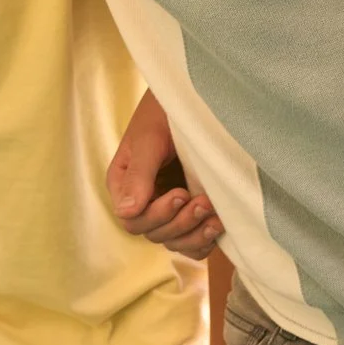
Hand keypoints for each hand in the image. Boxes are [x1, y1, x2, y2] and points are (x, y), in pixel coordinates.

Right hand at [109, 90, 223, 259]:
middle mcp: (142, 200)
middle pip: (154, 233)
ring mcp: (166, 208)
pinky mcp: (188, 213)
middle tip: (203, 200)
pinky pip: (191, 243)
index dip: (158, 214)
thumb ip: (139, 174)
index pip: (133, 220)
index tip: (181, 193)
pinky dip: (204, 239)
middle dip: (180, 222)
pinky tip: (219, 223)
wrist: (192, 101)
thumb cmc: (164, 114)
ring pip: (173, 242)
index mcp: (124, 185)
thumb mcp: (149, 140)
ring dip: (194, 233)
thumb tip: (126, 212)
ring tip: (214, 213)